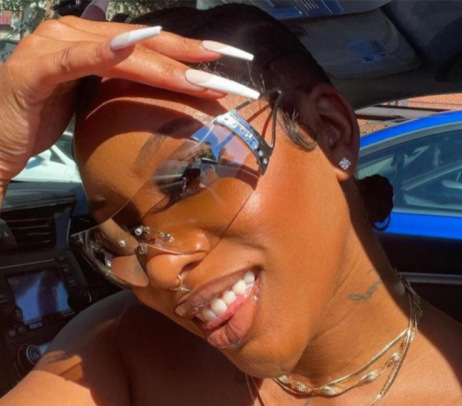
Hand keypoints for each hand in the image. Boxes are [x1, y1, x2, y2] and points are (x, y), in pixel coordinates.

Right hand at [0, 16, 256, 186]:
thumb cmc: (45, 119)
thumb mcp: (92, 100)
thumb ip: (119, 85)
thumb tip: (153, 87)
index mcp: (92, 43)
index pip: (150, 48)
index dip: (188, 54)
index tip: (226, 63)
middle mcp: (75, 34)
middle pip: (144, 45)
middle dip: (189, 59)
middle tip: (227, 71)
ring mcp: (54, 45)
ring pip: (120, 52)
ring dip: (163, 63)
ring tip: (201, 73)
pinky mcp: (37, 68)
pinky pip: (75, 59)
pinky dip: (103, 53)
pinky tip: (133, 47)